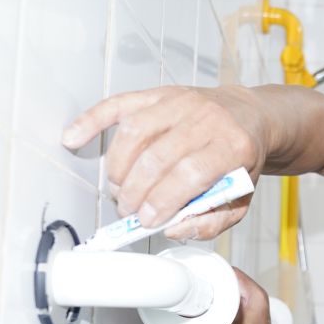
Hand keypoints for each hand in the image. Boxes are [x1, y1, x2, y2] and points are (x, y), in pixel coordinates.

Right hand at [61, 85, 266, 239]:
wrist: (250, 115)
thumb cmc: (241, 160)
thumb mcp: (240, 198)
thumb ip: (211, 220)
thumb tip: (174, 229)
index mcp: (232, 145)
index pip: (190, 174)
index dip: (163, 201)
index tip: (148, 221)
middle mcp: (206, 118)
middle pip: (158, 157)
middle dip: (137, 192)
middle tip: (129, 212)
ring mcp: (179, 102)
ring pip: (135, 133)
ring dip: (119, 169)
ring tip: (121, 193)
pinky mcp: (158, 94)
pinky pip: (119, 104)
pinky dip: (92, 121)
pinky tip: (73, 137)